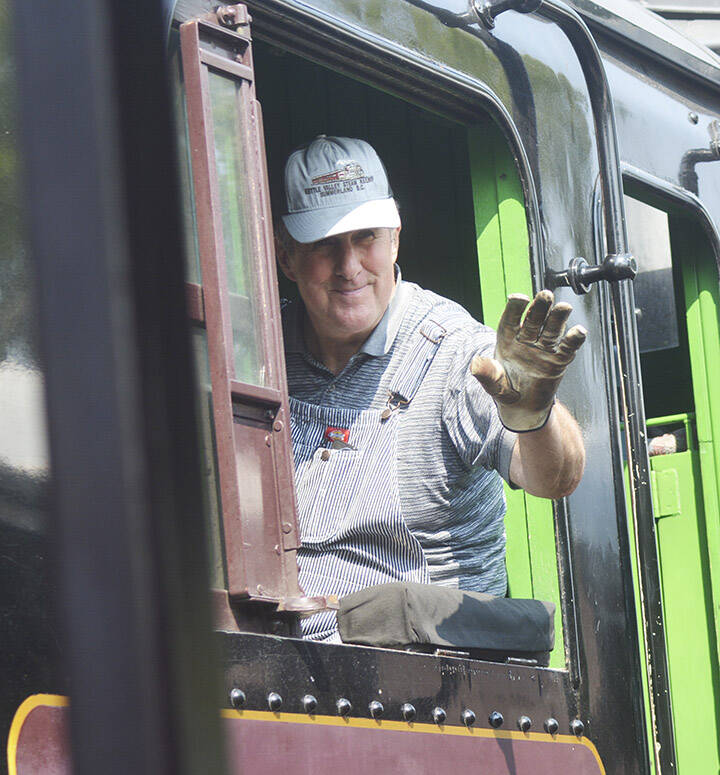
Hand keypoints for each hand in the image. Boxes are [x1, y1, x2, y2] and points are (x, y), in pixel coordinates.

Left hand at [471, 290, 586, 431]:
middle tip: (546, 295)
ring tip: (564, 307)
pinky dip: (573, 340)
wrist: (523, 407)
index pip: (510, 320)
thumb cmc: (506, 391)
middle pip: (533, 320)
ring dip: (558, 318)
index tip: (518, 297)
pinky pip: (566, 348)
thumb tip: (475, 364)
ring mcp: (543, 349)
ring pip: (551, 329)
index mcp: (507, 341)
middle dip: (540, 307)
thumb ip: (487, 374)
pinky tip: (578, 331)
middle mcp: (526, 340)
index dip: (514, 308)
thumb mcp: (493, 384)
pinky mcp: (558, 360)